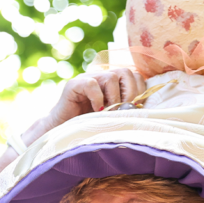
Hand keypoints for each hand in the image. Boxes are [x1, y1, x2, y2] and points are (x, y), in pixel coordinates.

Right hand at [21, 68, 146, 144]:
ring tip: (108, 112)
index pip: (134, 76)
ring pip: (110, 77)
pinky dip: (97, 98)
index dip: (139, 90)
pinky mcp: (73, 85)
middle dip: (129, 93)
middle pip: (125, 72)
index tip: (135, 107)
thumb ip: (125, 108)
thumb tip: (142, 109)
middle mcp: (101, 77)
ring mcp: (87, 79)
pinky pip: (91, 83)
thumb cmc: (88, 125)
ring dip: (114, 97)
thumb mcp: (112, 116)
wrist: (61, 131)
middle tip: (124, 110)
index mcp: (112, 83)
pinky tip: (97, 110)